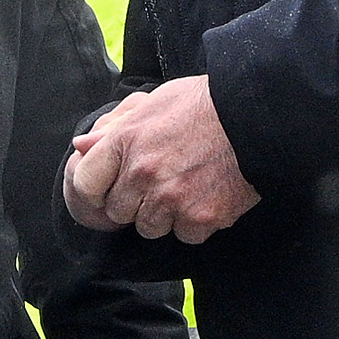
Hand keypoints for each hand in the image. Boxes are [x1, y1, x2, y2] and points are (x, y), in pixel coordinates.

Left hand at [64, 76, 260, 243]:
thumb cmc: (205, 103)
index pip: (86, 184)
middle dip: (136, 201)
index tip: (112, 188)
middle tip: (163, 180)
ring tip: (189, 186)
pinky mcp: (200, 217)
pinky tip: (209, 196)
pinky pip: (185, 235)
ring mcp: (171, 198)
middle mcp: (142, 173)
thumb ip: (115, 127)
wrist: (257, 115)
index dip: (98, 189)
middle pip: (119, 211)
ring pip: (150, 228)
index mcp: (126, 141)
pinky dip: (196, 222)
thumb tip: (81, 146)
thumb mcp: (154, 103)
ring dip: (165, 215)